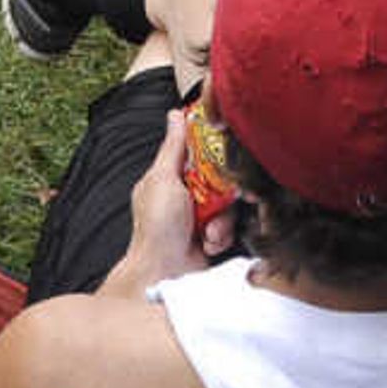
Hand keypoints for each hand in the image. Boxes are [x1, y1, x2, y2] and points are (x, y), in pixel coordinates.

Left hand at [111, 106, 230, 289]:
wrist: (163, 272)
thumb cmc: (156, 227)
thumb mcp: (163, 179)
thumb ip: (173, 147)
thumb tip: (176, 115)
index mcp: (171, 176)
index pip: (200, 152)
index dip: (215, 152)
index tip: (227, 154)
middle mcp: (187, 194)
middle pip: (221, 178)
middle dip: (223, 193)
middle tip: (220, 200)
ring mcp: (200, 216)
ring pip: (228, 204)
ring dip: (221, 219)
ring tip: (207, 231)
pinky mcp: (212, 235)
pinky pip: (230, 226)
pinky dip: (221, 235)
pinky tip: (208, 243)